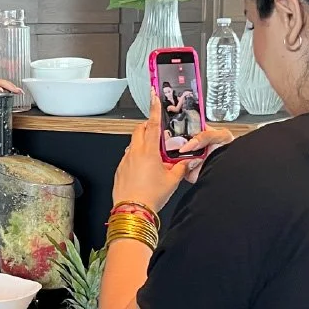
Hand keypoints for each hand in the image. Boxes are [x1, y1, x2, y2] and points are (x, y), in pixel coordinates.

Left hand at [112, 94, 234, 209]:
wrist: (132, 211)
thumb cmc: (150, 197)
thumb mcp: (172, 181)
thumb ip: (182, 168)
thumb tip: (189, 162)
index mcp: (148, 152)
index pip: (152, 124)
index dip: (154, 109)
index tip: (154, 97)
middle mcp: (134, 153)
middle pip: (139, 130)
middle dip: (147, 127)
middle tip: (156, 131)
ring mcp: (124, 161)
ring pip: (132, 144)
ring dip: (141, 144)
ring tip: (153, 156)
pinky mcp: (119, 170)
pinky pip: (127, 158)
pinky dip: (135, 158)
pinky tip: (143, 170)